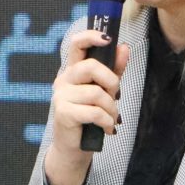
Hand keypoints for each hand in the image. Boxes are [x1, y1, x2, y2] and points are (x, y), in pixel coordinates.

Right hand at [44, 30, 129, 184]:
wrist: (74, 148)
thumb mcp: (104, 91)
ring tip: (111, 118)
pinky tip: (107, 128)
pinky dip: (106, 121)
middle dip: (111, 81)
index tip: (108, 39)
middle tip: (115, 96)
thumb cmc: (89, 117)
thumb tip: (124, 47)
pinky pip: (93, 112)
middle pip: (90, 66)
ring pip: (96, 93)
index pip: (76, 44)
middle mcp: (64, 80)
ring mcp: (61, 96)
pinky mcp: (63, 113)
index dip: (91, 37)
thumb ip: (113, 70)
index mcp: (73, 70)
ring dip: (111, 108)